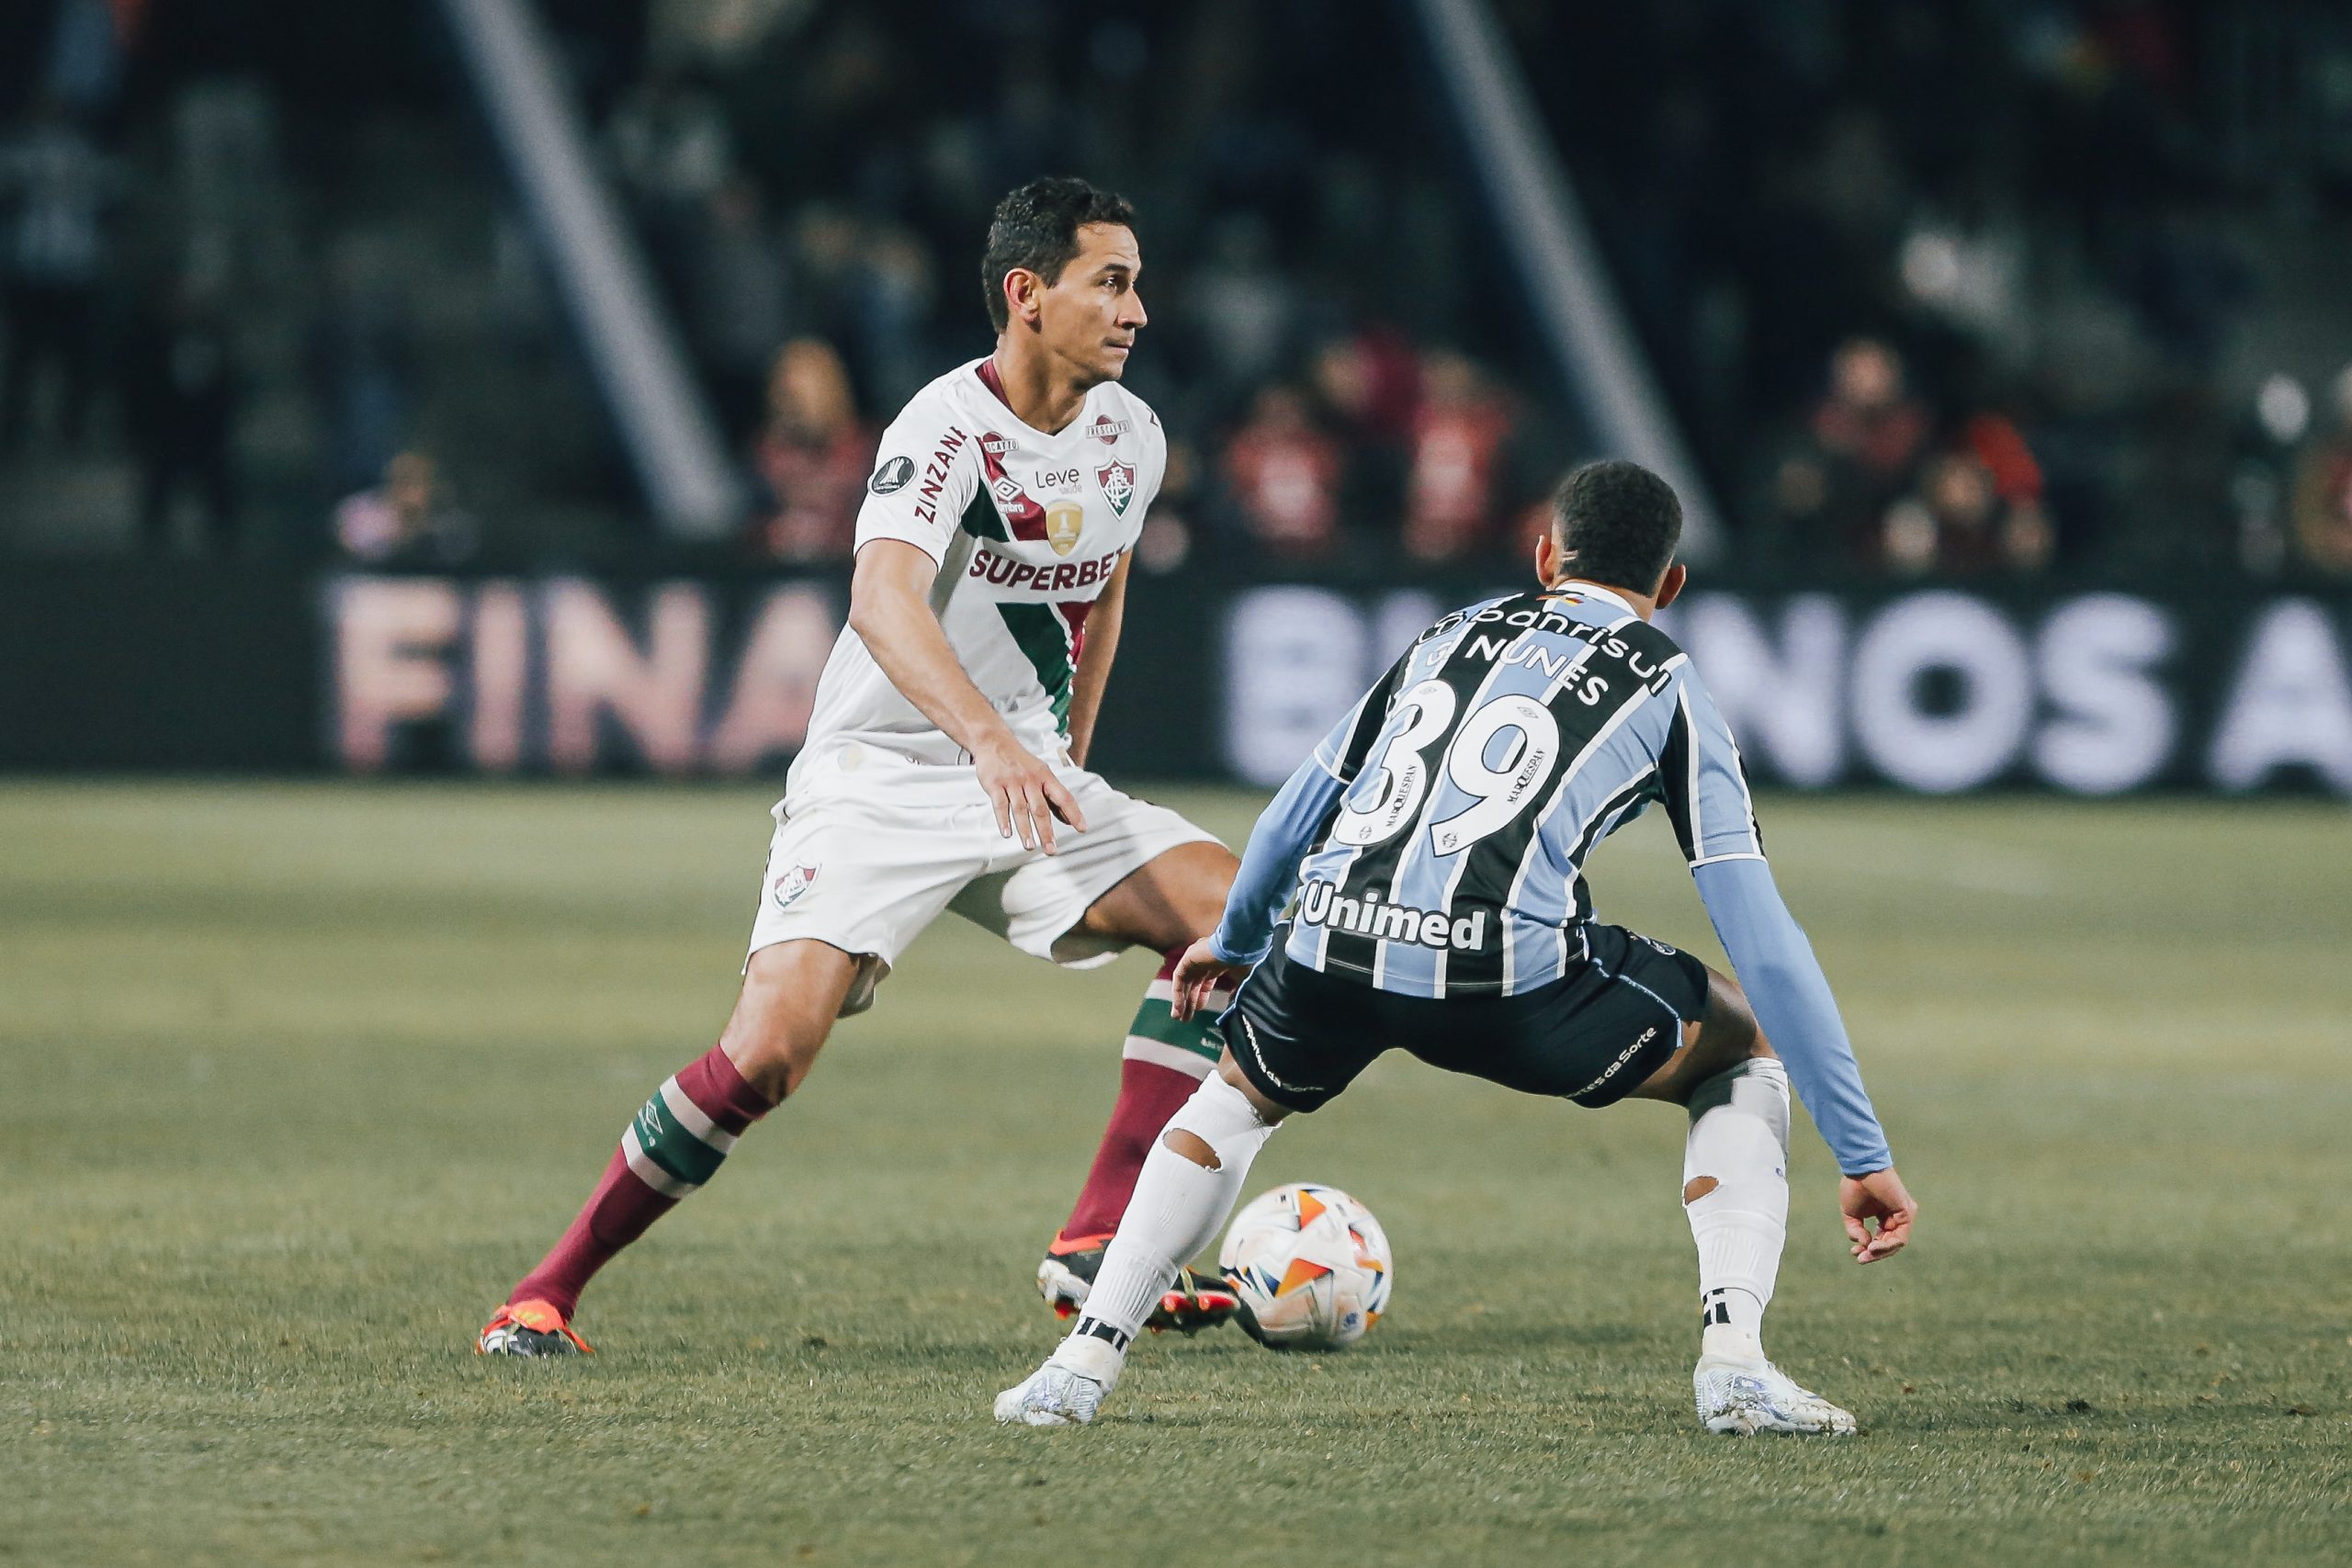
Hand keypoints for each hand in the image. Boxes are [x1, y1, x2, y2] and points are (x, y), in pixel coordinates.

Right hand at [975, 738, 1085, 854]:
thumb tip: (1068, 818)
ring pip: (1020, 809)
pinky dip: (1003, 820)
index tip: (1081, 828)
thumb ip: (1053, 797)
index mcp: (1045, 777)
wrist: (994, 742)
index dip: (1074, 813)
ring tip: (1030, 846)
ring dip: (1025, 830)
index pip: (1063, 797)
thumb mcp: (1041, 773)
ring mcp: (1012, 782)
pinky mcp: (995, 784)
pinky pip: (1000, 805)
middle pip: (1040, 809)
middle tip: (1051, 848)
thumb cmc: (1020, 761)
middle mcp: (1030, 780)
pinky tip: (1007, 833)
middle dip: (1046, 831)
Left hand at [1170, 936, 1250, 1020]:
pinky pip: (1178, 977)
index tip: (1199, 1009)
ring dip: (1180, 1000)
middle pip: (1193, 983)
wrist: (1241, 945)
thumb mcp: (1243, 980)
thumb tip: (1235, 1006)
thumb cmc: (1246, 960)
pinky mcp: (1188, 957)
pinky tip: (1178, 1006)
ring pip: (1184, 982)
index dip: (1201, 996)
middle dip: (1189, 1001)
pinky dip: (1178, 992)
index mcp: (1218, 962)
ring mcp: (1196, 957)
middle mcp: (1205, 959)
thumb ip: (1237, 993)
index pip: (1205, 981)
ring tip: (1178, 1017)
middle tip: (1186, 1018)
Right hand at [1840, 1167, 1916, 1263]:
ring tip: (1867, 1252)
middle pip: (1889, 1243)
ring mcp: (1904, 1215)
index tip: (1854, 1254)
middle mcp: (1896, 1217)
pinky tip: (1874, 1246)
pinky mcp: (1907, 1212)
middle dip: (1874, 1254)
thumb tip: (1864, 1245)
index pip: (1880, 1239)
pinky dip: (1888, 1244)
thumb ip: (1855, 1232)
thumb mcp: (1851, 1216)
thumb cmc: (1855, 1187)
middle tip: (1860, 1259)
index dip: (1868, 1249)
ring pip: (1896, 1243)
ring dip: (1881, 1252)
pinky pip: (1901, 1236)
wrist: (1860, 1169)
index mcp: (1884, 1216)